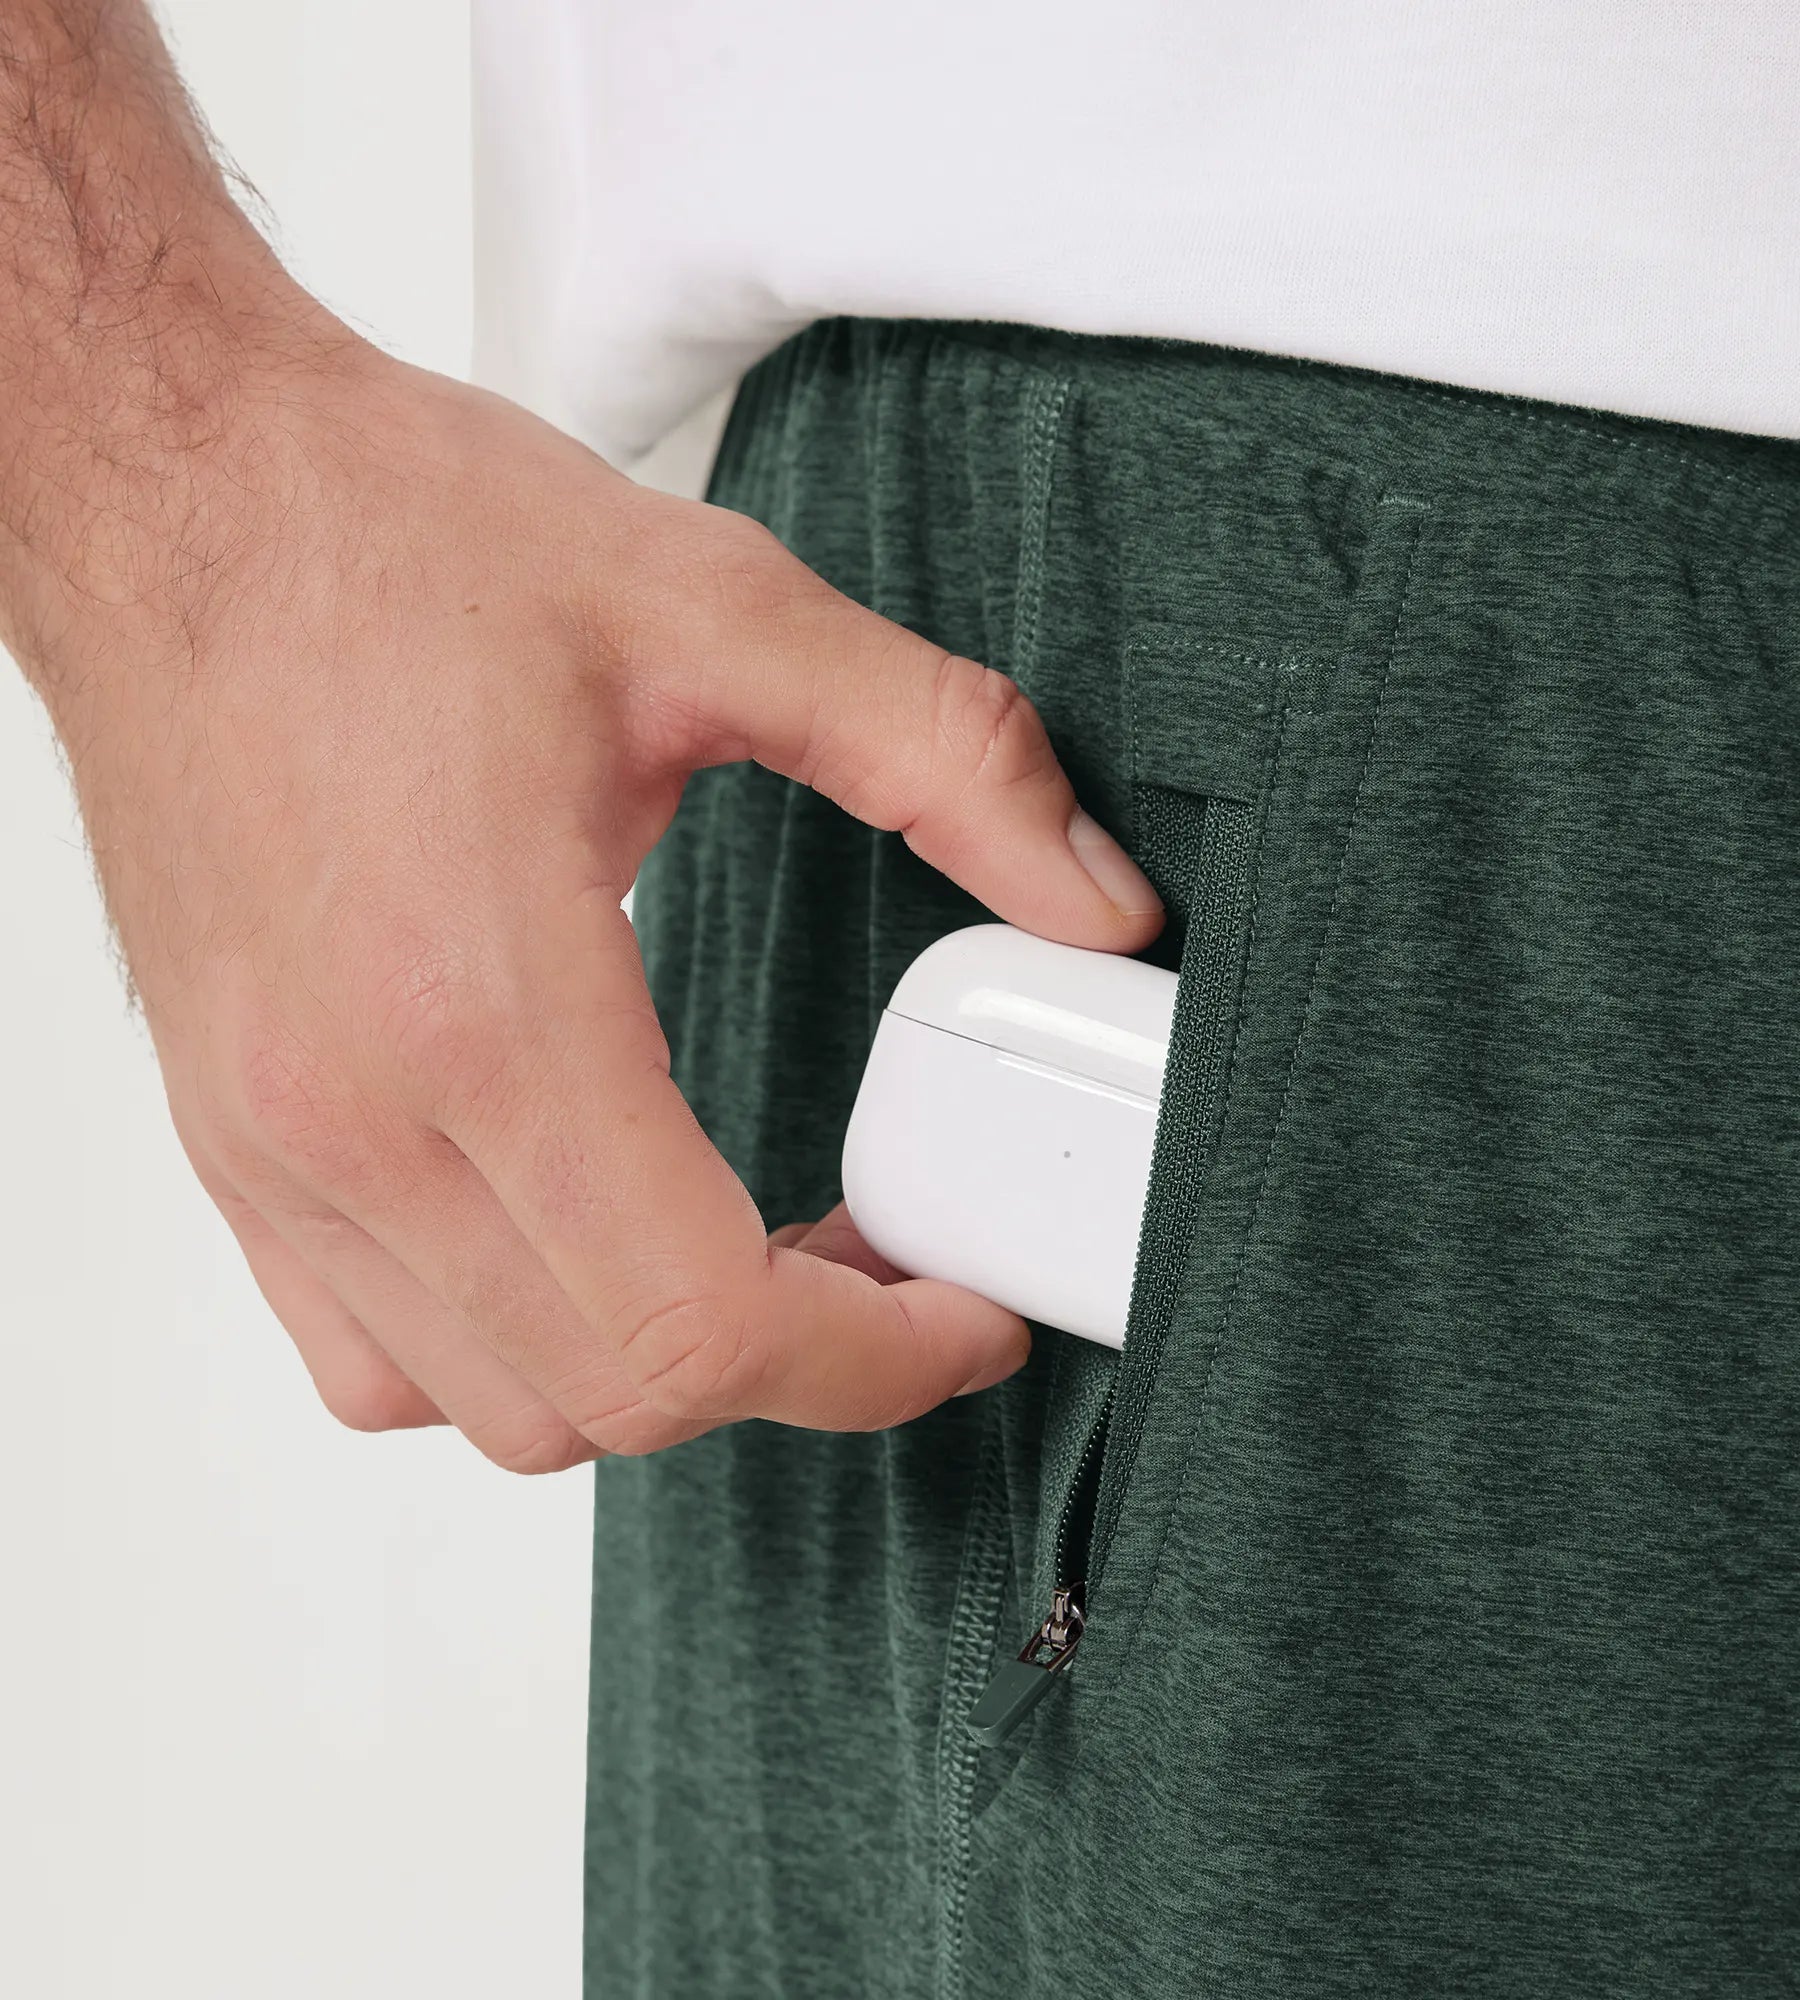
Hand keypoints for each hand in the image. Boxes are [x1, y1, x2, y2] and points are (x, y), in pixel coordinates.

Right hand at [35, 350, 1163, 1469]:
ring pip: (499, 1409)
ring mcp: (274, 1149)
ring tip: (750, 1256)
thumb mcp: (720, 612)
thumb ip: (946, 756)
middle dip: (799, 1367)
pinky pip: (375, 1359)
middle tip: (884, 1264)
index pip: (705, 1326)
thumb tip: (1095, 897)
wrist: (174, 497)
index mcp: (486, 1004)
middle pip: (620, 1397)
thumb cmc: (386, 541)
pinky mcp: (231, 1142)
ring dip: (659, 1369)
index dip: (875, 1361)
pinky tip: (583, 1244)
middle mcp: (354, 1118)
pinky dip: (509, 1354)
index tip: (957, 1314)